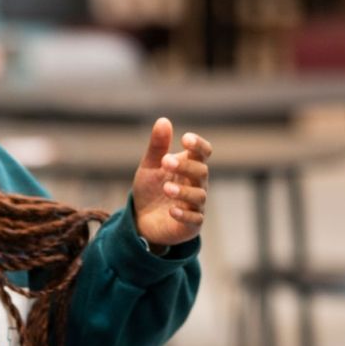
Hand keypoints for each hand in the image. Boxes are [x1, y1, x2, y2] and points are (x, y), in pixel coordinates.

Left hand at [131, 118, 212, 248]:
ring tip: (166, 188)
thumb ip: (157, 146)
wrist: (142, 219)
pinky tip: (172, 210)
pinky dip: (184, 214)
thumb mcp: (150, 166)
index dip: (198, 145)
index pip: (203, 152)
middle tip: (165, 162)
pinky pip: (194, 219)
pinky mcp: (191, 224)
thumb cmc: (150, 189)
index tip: (185, 139)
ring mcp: (196, 205)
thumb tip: (163, 120)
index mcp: (189, 166)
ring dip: (183, 191)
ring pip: (199, 195)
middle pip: (201, 171)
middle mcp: (197, 184)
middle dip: (185, 166)